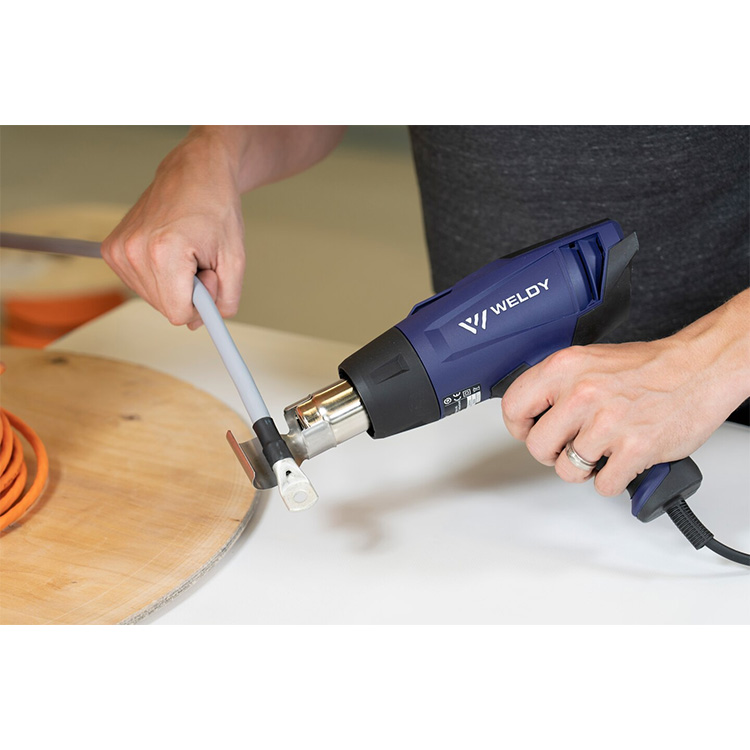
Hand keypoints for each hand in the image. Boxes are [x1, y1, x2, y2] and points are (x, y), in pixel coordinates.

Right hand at [101, 131, 245, 328]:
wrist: (195, 173)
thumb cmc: (216, 207)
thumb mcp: (235, 260)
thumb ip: (225, 300)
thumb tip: (204, 323)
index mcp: (164, 253)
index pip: (178, 314)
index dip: (201, 302)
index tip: (209, 276)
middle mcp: (134, 251)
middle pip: (165, 308)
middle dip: (188, 293)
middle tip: (200, 260)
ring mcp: (119, 250)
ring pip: (153, 299)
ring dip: (174, 283)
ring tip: (185, 251)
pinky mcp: (112, 249)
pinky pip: (140, 284)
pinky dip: (159, 275)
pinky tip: (169, 250)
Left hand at [501, 290, 749, 495]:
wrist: (698, 369)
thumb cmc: (648, 367)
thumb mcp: (589, 360)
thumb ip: (557, 384)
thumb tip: (530, 412)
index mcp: (565, 367)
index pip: (513, 407)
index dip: (519, 426)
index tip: (530, 431)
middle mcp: (582, 393)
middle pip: (537, 446)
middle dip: (552, 452)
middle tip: (570, 445)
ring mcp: (607, 423)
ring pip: (567, 470)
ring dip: (584, 467)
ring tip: (601, 449)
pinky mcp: (633, 449)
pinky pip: (602, 485)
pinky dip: (612, 479)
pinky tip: (621, 458)